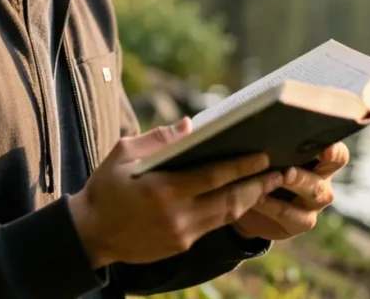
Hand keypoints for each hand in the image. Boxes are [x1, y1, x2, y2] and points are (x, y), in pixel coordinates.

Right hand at [68, 117, 284, 267]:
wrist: (91, 233)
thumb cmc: (105, 187)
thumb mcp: (123, 153)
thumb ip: (159, 139)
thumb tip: (190, 125)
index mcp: (162, 189)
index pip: (213, 176)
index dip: (241, 166)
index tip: (263, 155)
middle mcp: (176, 215)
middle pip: (229, 199)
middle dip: (257, 184)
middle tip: (279, 170)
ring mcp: (181, 234)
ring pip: (226, 215)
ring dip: (249, 199)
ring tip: (268, 183)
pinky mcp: (181, 245)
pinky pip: (214, 225)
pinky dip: (231, 210)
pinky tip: (241, 197)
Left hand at [230, 141, 348, 240]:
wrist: (250, 203)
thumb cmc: (262, 169)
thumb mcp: (268, 156)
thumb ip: (275, 145)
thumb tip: (265, 128)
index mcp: (320, 160)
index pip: (338, 155)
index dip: (334, 152)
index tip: (325, 149)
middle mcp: (322, 181)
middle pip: (325, 176)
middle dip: (305, 174)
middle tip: (287, 171)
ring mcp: (314, 204)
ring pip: (315, 194)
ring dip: (296, 187)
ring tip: (275, 181)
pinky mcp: (302, 222)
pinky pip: (293, 216)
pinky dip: (274, 206)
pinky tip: (258, 199)